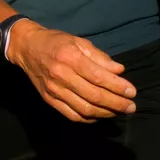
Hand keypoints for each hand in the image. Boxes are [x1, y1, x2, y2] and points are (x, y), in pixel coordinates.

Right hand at [5, 20, 136, 122]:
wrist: (27, 48)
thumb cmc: (56, 41)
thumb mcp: (79, 41)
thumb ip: (99, 57)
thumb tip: (119, 70)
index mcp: (70, 57)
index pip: (98, 77)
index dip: (117, 86)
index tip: (132, 92)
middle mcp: (61, 75)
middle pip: (93, 96)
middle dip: (116, 103)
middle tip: (131, 107)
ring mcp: (54, 90)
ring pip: (84, 109)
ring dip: (105, 113)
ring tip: (119, 111)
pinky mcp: (49, 100)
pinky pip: (72, 115)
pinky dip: (89, 118)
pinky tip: (100, 114)